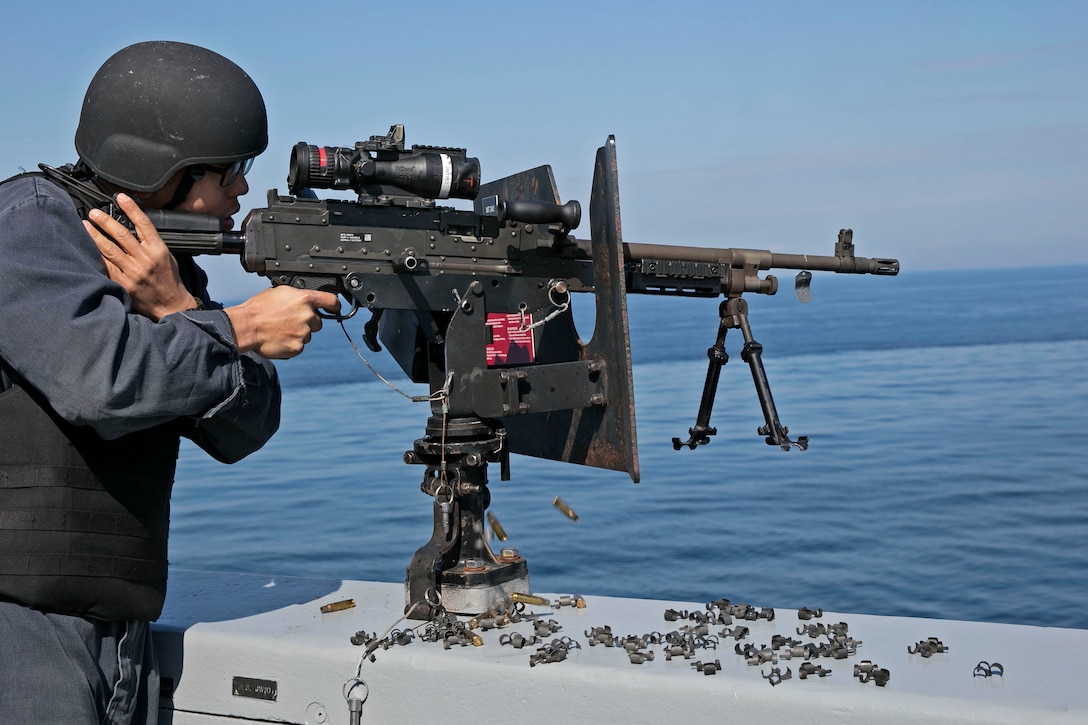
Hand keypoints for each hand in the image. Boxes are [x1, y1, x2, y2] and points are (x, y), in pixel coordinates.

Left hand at [84, 194, 198, 320]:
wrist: (170, 305)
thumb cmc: (169, 279)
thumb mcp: (168, 257)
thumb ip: (152, 243)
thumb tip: (135, 227)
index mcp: (158, 250)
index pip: (143, 224)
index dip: (131, 208)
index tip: (120, 197)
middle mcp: (145, 259)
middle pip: (122, 235)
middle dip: (106, 221)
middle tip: (94, 212)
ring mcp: (133, 272)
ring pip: (110, 250)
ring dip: (95, 236)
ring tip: (85, 225)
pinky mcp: (124, 283)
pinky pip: (107, 266)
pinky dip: (96, 256)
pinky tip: (87, 248)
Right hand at [225, 286, 340, 358]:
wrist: (247, 327)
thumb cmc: (259, 308)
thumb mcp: (280, 292)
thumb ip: (297, 296)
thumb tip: (304, 299)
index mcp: (305, 299)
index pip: (331, 301)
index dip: (334, 305)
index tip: (335, 308)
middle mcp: (308, 316)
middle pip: (317, 322)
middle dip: (307, 322)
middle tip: (289, 321)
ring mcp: (304, 333)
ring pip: (307, 334)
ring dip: (298, 333)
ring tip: (280, 329)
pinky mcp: (298, 347)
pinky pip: (299, 346)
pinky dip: (291, 343)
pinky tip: (279, 338)